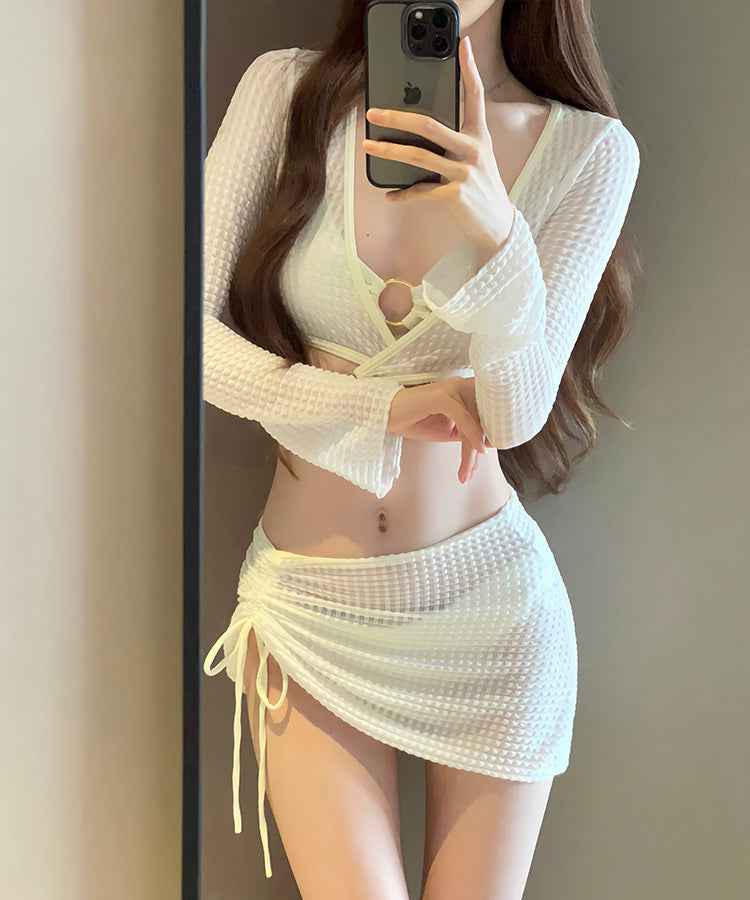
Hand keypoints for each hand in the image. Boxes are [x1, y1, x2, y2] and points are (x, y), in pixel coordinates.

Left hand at [363, 34, 515, 252]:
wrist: (496, 223)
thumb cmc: (481, 186)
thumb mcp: (475, 158)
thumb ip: (455, 141)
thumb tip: (419, 130)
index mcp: (478, 135)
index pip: (475, 95)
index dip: (469, 68)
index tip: (463, 44)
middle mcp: (472, 150)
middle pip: (430, 125)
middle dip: (397, 117)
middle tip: (374, 112)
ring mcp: (464, 173)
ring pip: (418, 156)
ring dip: (389, 151)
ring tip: (369, 145)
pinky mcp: (455, 195)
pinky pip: (421, 191)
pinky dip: (404, 194)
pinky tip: (391, 194)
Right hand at [386, 376, 491, 484]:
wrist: (386, 414)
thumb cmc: (415, 419)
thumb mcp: (448, 431)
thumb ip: (469, 433)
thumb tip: (492, 442)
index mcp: (466, 390)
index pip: (487, 413)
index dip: (493, 433)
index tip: (493, 454)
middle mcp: (462, 385)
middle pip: (482, 418)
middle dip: (480, 447)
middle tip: (472, 471)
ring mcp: (451, 388)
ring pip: (474, 420)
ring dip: (473, 448)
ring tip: (468, 469)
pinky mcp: (440, 396)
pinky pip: (462, 416)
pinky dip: (471, 434)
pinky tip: (475, 450)